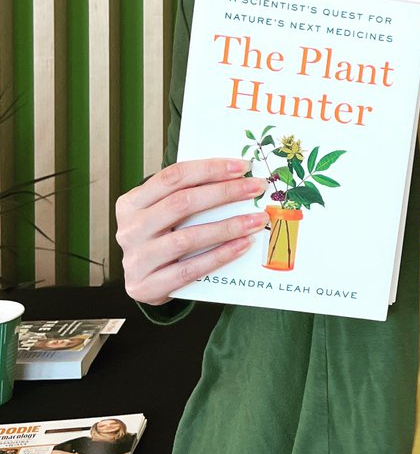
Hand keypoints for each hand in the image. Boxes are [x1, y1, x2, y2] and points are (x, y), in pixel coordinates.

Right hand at [116, 159, 266, 305]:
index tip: (242, 166)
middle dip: (225, 193)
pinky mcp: (146, 286)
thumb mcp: (166, 211)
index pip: (173, 177)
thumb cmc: (162, 237)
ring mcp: (135, 260)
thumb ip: (191, 193)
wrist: (145, 282)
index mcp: (131, 203)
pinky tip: (242, 245)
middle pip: (182, 203)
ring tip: (256, 220)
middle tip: (255, 188)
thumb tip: (239, 177)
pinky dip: (220, 256)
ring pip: (187, 238)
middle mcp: (129, 229)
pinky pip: (190, 269)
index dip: (209, 169)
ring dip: (228, 227)